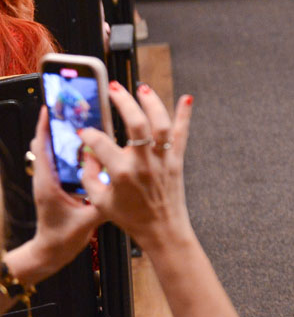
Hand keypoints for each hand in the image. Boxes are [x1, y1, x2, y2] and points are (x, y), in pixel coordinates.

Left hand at [18, 106, 102, 282]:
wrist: (51, 253)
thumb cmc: (63, 238)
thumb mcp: (87, 220)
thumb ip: (102, 202)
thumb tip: (116, 181)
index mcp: (48, 184)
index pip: (42, 148)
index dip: (45, 127)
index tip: (50, 108)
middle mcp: (46, 179)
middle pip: (47, 144)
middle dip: (57, 124)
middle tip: (69, 105)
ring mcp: (51, 181)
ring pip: (54, 151)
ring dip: (63, 134)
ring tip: (78, 118)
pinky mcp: (57, 185)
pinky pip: (62, 161)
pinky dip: (71, 148)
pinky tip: (87, 143)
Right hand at [78, 83, 193, 249]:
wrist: (161, 228)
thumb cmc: (130, 216)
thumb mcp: (99, 201)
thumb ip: (89, 176)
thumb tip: (87, 153)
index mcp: (122, 173)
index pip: (101, 143)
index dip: (89, 135)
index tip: (84, 132)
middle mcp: (144, 162)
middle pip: (137, 124)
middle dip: (125, 103)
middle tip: (115, 89)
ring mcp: (163, 159)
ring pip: (161, 124)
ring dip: (153, 103)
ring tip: (142, 88)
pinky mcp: (177, 160)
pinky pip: (182, 134)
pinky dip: (185, 115)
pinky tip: (187, 98)